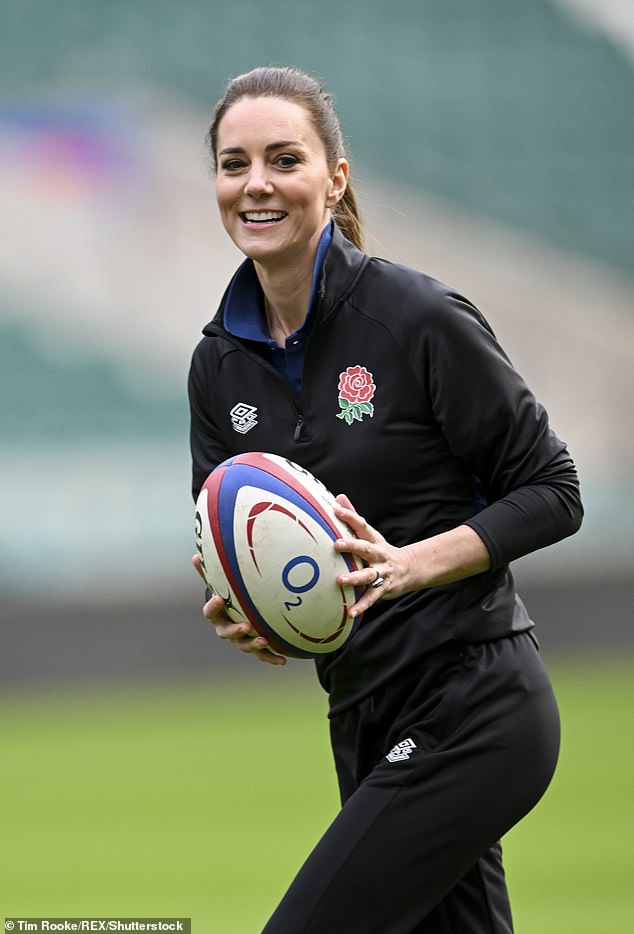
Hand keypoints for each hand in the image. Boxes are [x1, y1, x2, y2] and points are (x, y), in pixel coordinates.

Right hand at [192, 555, 286, 665]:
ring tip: (264, 641)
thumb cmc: (228, 597)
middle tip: (245, 626)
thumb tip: (195, 554)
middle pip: (226, 633)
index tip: (219, 598)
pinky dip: (271, 658)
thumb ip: (209, 573)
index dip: (213, 606)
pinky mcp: (253, 648)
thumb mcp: (220, 585)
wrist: (236, 616)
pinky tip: (283, 661)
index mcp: (217, 615)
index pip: (210, 612)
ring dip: (253, 645)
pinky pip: (262, 655)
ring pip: (244, 646)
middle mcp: (226, 629)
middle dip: (235, 631)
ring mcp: (239, 640)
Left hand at [333, 494, 414, 617]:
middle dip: (352, 546)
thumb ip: (354, 517)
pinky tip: (350, 613)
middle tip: (337, 544)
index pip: (361, 525)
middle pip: (366, 548)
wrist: (409, 569)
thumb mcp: (370, 533)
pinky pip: (371, 598)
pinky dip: (361, 606)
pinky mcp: (383, 588)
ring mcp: (381, 572)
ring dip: (354, 578)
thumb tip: (339, 497)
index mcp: (373, 540)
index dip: (350, 516)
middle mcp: (378, 555)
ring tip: (340, 581)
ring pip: (368, 575)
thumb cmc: (380, 550)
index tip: (336, 509)